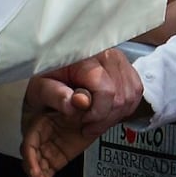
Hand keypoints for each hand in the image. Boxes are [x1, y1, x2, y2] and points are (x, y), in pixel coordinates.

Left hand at [22, 48, 143, 176]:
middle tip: (87, 122)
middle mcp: (106, 54)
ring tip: (96, 117)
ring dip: (115, 114)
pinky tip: (107, 109)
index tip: (83, 121)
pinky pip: (135, 91)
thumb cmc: (45, 79)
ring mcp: (118, 59)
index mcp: (85, 56)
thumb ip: (57, 96)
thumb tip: (77, 102)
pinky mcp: (125, 66)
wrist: (50, 70)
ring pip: (131, 95)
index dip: (97, 114)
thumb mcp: (40, 89)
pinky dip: (124, 106)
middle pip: (122, 96)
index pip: (107, 91)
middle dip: (105, 118)